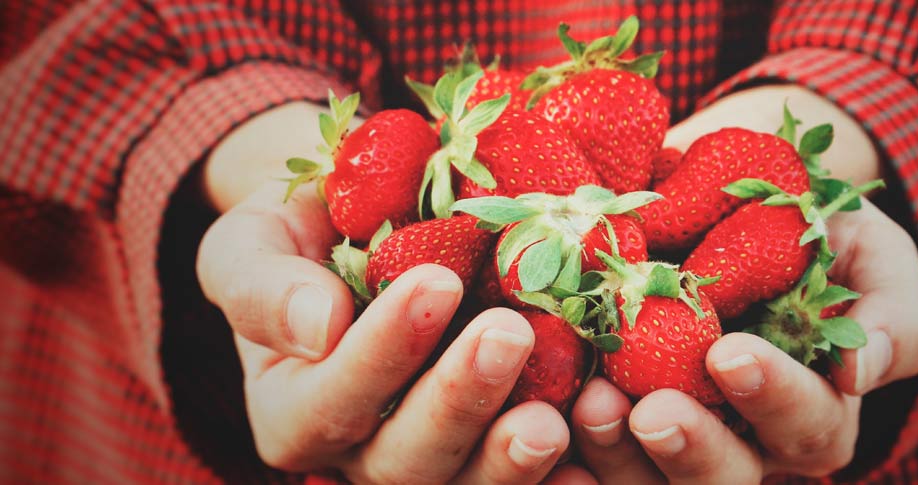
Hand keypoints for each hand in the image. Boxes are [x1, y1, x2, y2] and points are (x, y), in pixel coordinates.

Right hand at [196, 181, 569, 482]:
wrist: (359, 232)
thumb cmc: (300, 234)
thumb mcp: (251, 242)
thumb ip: (261, 287)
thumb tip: (316, 326)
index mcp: (293, 410)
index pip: (332, 399)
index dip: (383, 351)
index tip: (436, 282)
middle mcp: (359, 453)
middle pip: (406, 459)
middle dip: (459, 400)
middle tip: (510, 333)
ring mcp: (430, 457)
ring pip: (465, 483)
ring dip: (510, 458)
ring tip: (552, 418)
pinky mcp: (485, 449)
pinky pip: (516, 478)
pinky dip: (555, 473)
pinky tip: (590, 445)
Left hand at [565, 88, 917, 481]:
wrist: (739, 206)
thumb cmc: (819, 237)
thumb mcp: (875, 262)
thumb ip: (891, 317)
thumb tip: (861, 371)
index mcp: (814, 413)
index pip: (807, 425)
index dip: (773, 397)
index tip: (730, 352)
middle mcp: (746, 443)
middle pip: (726, 476)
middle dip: (690, 448)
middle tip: (652, 409)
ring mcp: (676, 435)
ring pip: (650, 479)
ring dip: (616, 452)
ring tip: (589, 402)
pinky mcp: (615, 418)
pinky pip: (589, 455)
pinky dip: (566, 445)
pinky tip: (536, 416)